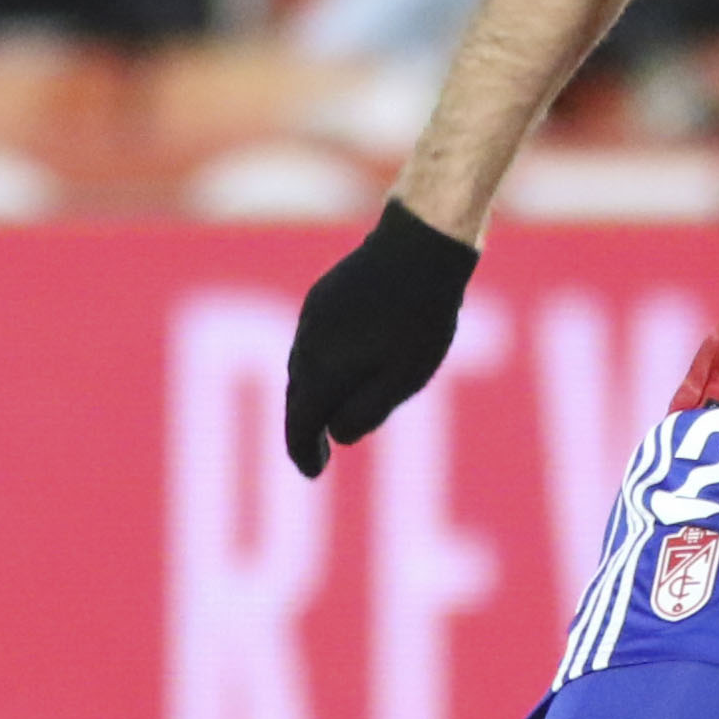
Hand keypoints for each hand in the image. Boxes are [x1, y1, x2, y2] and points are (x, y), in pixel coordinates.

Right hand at [283, 200, 479, 477]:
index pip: (301, 422)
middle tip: (316, 455)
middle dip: (306, 428)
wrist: (420, 245)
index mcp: (324, 368)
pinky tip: (339, 372)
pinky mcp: (324, 298)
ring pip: (302, 368)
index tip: (312, 473)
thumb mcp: (404, 376)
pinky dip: (319, 369)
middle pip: (298, 397)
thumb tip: (337, 434)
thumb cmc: (421, 316)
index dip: (303, 452)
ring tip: (327, 418)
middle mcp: (308, 343)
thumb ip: (367, 409)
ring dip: (311, 397)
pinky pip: (312, 344)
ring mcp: (312, 317)